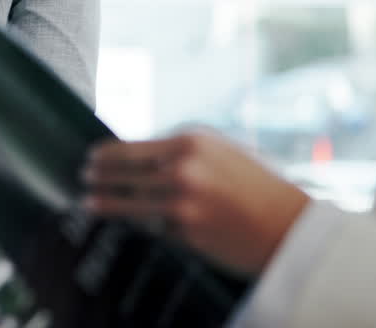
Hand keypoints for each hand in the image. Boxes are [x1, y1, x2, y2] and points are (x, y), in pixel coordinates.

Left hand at [82, 131, 309, 275]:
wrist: (290, 225)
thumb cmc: (256, 185)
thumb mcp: (219, 151)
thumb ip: (180, 151)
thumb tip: (137, 155)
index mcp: (189, 142)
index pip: (130, 148)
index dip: (105, 155)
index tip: (91, 157)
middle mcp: (183, 169)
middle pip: (122, 174)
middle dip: (98, 177)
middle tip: (84, 178)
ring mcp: (183, 203)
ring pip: (130, 204)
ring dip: (105, 204)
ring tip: (89, 203)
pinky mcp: (187, 234)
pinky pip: (154, 228)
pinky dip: (143, 225)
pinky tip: (132, 222)